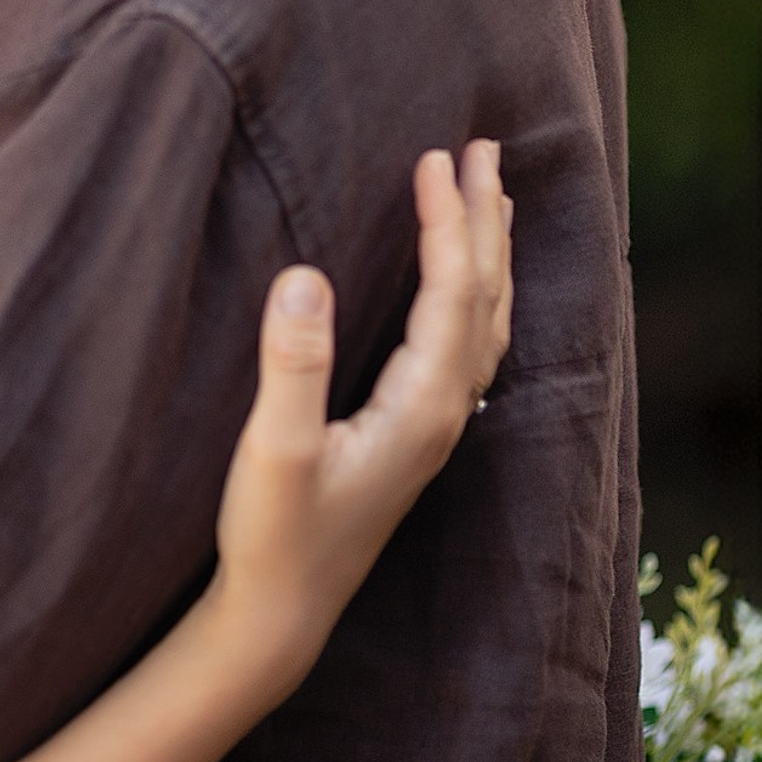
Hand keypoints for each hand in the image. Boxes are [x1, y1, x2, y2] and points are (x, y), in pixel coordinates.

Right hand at [192, 141, 513, 699]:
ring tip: (491, 198)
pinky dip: (476, 295)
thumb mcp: (270, 450)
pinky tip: (463, 288)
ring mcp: (437, 428)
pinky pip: (469, 345)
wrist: (283, 614)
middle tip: (487, 147)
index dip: (446, 222)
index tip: (435, 157)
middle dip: (486, 220)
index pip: (451, 293)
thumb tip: (305, 276)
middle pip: (486, 298)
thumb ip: (290, 364)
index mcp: (423, 408)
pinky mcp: (416, 436)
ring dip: (489, 253)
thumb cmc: (273, 535)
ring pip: (486, 322)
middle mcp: (446, 413)